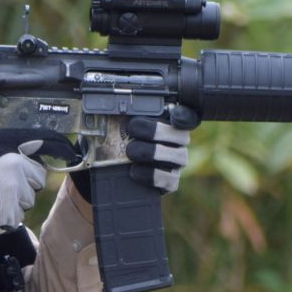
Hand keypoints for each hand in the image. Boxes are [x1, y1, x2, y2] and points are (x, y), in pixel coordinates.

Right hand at [0, 128, 77, 240]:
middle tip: (1, 181)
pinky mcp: (9, 216)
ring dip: (15, 200)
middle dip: (24, 181)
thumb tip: (29, 144)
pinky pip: (16, 216)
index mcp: (11, 150)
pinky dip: (5, 215)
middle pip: (36, 178)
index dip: (57, 150)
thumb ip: (6, 143)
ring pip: (27, 200)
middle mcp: (18, 171)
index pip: (46, 145)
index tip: (69, 153)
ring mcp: (15, 195)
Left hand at [68, 104, 196, 199]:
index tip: (172, 114)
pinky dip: (152, 176)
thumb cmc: (114, 145)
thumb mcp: (113, 129)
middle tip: (133, 130)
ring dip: (153, 152)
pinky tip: (135, 172)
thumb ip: (117, 118)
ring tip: (130, 153)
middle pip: (181, 135)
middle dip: (157, 131)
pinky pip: (170, 179)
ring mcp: (175, 164)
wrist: (107, 172)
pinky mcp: (170, 183)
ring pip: (179, 156)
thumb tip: (105, 108)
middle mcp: (176, 144)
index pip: (186, 117)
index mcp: (167, 125)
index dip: (184, 115)